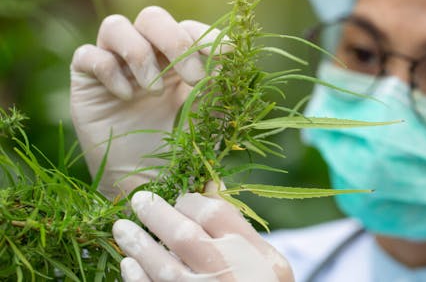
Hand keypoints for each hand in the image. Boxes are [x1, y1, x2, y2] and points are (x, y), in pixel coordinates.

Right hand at [71, 6, 217, 198]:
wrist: (150, 184)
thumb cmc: (183, 150)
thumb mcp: (209, 116)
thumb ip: (219, 85)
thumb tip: (228, 52)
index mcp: (178, 60)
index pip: (188, 28)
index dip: (206, 36)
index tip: (224, 56)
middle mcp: (146, 55)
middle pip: (152, 17)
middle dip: (176, 42)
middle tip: (193, 78)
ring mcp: (114, 65)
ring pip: (115, 25)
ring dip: (139, 54)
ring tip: (154, 92)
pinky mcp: (86, 81)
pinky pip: (88, 55)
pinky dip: (108, 71)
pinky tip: (125, 98)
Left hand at [112, 183, 293, 281]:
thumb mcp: (267, 261)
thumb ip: (240, 229)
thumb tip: (210, 187)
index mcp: (253, 255)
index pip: (214, 214)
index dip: (190, 201)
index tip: (178, 199)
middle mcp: (230, 275)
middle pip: (184, 236)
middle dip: (156, 214)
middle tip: (139, 201)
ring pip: (164, 268)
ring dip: (139, 245)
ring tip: (122, 229)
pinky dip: (138, 279)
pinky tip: (128, 265)